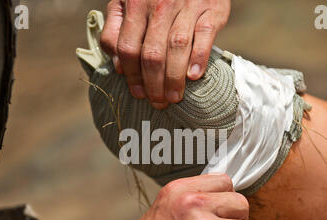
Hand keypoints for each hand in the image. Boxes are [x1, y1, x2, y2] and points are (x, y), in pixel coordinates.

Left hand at [100, 0, 230, 108]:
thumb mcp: (128, 2)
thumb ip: (116, 30)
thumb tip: (118, 66)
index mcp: (134, 5)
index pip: (128, 48)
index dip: (132, 76)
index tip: (138, 94)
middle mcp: (159, 5)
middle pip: (152, 54)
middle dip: (154, 84)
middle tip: (158, 103)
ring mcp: (186, 6)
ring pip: (176, 48)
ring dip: (174, 78)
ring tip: (174, 98)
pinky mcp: (210, 9)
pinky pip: (204, 35)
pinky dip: (199, 57)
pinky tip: (195, 76)